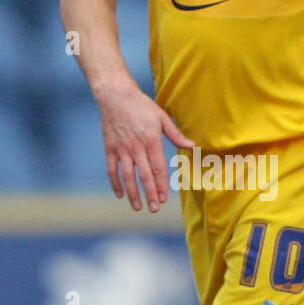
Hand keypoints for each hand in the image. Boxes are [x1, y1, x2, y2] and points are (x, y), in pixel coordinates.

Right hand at [96, 78, 195, 212]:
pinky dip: (115, 182)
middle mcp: (136, 147)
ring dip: (133, 193)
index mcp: (151, 140)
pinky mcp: (110, 148)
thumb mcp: (162, 117)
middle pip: (144, 175)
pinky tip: (120, 194)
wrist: (116, 95)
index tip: (164, 198)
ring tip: (138, 207)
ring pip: (127, 176)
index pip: (158, 168)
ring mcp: (122, 149)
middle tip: (154, 209)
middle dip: (149, 194)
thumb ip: (176, 134)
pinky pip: (112, 169)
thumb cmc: (141, 105)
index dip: (161, 185)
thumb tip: (193, 146)